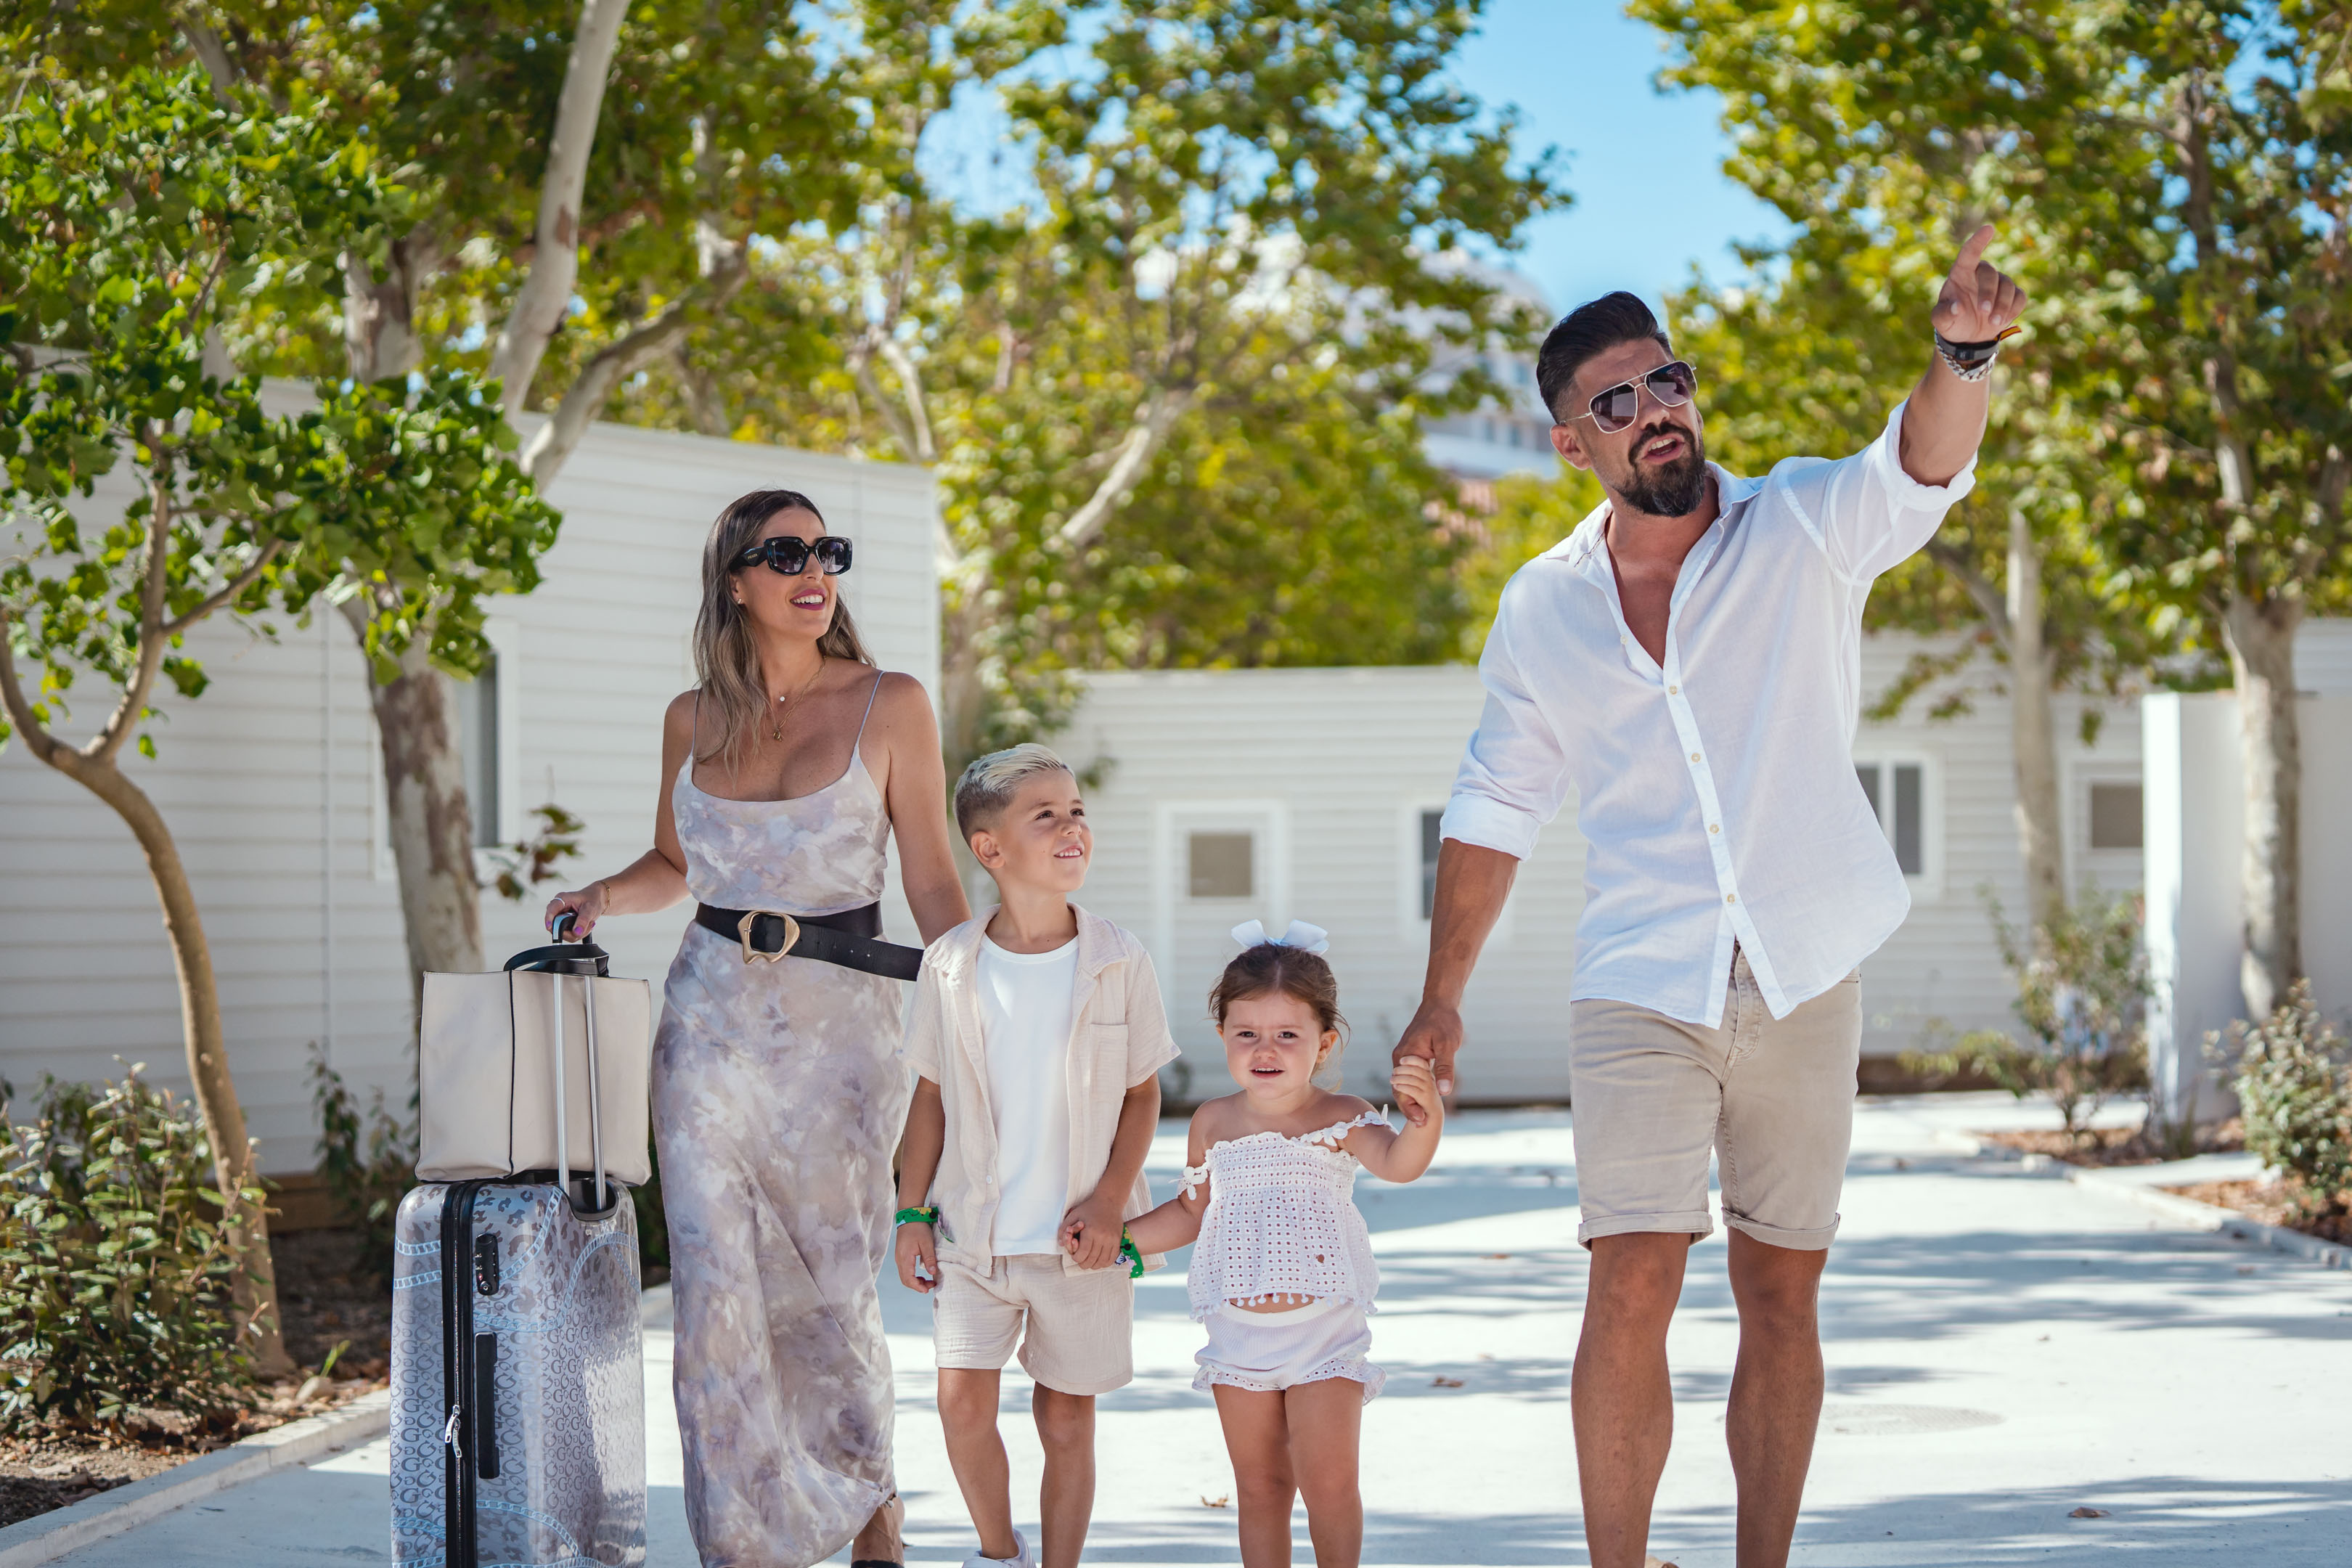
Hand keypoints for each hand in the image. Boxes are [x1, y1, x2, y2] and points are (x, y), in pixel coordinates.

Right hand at [544, 880, 607, 938]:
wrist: (596, 900)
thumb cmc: (592, 899)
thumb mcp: (590, 909)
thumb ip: (583, 920)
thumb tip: (576, 932)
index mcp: (562, 899)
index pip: (551, 909)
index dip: (548, 919)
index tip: (550, 927)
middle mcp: (558, 908)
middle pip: (555, 926)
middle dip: (572, 931)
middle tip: (586, 926)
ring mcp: (560, 917)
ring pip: (562, 933)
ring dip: (577, 933)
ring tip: (587, 924)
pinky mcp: (563, 924)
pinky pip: (567, 935)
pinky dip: (577, 934)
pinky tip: (585, 926)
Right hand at [894, 1221, 936, 1292]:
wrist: (909, 1217)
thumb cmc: (919, 1228)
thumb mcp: (927, 1242)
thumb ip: (930, 1258)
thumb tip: (932, 1273)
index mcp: (905, 1258)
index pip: (908, 1279)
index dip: (918, 1287)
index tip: (928, 1289)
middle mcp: (899, 1260)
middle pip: (905, 1280)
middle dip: (917, 1286)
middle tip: (931, 1286)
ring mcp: (898, 1258)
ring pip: (904, 1276)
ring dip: (915, 1282)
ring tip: (928, 1282)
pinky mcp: (901, 1256)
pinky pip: (904, 1271)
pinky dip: (912, 1276)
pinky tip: (922, 1275)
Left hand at [1060, 1194, 1124, 1270]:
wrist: (1109, 1201)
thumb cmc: (1089, 1208)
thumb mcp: (1073, 1215)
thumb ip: (1064, 1229)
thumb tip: (1060, 1244)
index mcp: (1090, 1231)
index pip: (1082, 1254)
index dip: (1076, 1258)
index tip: (1075, 1255)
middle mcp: (1103, 1237)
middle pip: (1092, 1260)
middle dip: (1083, 1263)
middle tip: (1081, 1260)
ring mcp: (1112, 1240)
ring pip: (1102, 1262)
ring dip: (1094, 1265)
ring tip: (1089, 1261)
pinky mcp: (1118, 1241)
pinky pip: (1112, 1258)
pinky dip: (1104, 1263)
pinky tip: (1099, 1260)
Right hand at [1392, 999, 1461, 1125]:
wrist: (1440, 1004)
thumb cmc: (1444, 1022)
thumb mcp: (1447, 1045)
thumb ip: (1445, 1068)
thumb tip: (1444, 1092)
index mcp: (1406, 1056)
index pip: (1402, 1088)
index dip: (1410, 1107)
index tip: (1421, 1121)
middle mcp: (1400, 1058)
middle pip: (1400, 1088)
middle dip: (1410, 1107)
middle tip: (1422, 1125)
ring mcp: (1405, 1057)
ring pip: (1404, 1084)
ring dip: (1412, 1100)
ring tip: (1423, 1118)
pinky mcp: (1411, 1056)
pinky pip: (1410, 1077)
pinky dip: (1416, 1089)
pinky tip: (1425, 1100)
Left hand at [1932, 223, 2027, 345]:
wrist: (1968, 336)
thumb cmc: (1952, 322)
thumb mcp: (1941, 322)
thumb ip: (1943, 315)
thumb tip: (1957, 306)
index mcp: (1960, 274)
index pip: (1969, 253)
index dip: (1978, 241)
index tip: (1988, 228)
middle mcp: (1980, 274)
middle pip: (1990, 274)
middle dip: (1988, 293)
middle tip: (1983, 312)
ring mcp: (1999, 282)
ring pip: (2008, 286)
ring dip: (2002, 306)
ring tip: (1993, 323)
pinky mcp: (2013, 294)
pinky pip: (2019, 297)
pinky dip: (2012, 310)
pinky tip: (2002, 320)